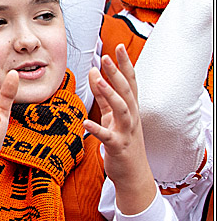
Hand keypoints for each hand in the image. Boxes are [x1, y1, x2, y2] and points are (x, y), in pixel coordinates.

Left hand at [84, 45, 158, 215]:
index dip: (124, 64)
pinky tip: (86, 124)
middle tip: (106, 57)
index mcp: (130, 107)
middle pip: (126, 92)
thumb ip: (103, 94)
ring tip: (100, 82)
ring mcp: (126, 132)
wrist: (133, 173)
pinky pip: (108, 137)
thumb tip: (95, 71)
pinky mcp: (118, 147)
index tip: (118, 46)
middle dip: (117, 74)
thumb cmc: (122, 140)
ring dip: (111, 96)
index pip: (129, 82)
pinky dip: (97, 130)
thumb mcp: (112, 114)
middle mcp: (131, 117)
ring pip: (122, 110)